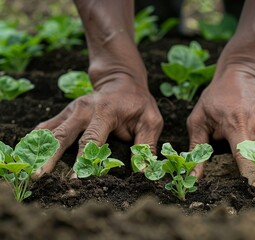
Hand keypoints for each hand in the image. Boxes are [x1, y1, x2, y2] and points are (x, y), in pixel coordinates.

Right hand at [34, 73, 162, 177]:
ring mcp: (72, 110)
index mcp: (105, 112)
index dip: (84, 160)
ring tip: (30, 169)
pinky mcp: (66, 113)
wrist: (122, 82)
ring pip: (50, 131)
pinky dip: (37, 140)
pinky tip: (30, 154)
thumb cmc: (138, 104)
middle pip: (63, 135)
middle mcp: (84, 110)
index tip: (76, 179)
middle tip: (39, 176)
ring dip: (39, 150)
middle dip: (50, 156)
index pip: (91, 140)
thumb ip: (145, 145)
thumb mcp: (150, 121)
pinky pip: (47, 127)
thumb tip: (143, 171)